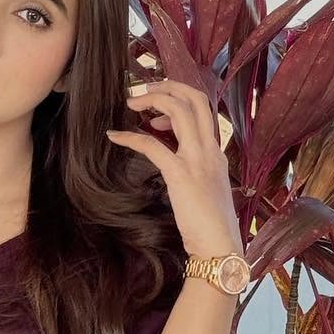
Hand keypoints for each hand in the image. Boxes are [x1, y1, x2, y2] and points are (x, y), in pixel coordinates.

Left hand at [107, 79, 240, 258]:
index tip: (158, 112)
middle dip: (167, 87)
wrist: (220, 247)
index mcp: (217, 152)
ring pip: (179, 111)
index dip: (180, 98)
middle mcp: (211, 150)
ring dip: (151, 100)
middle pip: (195, 99)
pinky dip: (130, 138)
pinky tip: (114, 137)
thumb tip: (178, 164)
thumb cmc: (212, 225)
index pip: (204, 109)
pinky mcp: (180, 174)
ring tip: (130, 103)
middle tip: (142, 91)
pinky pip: (152, 145)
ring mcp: (198, 160)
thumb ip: (197, 171)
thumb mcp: (208, 189)